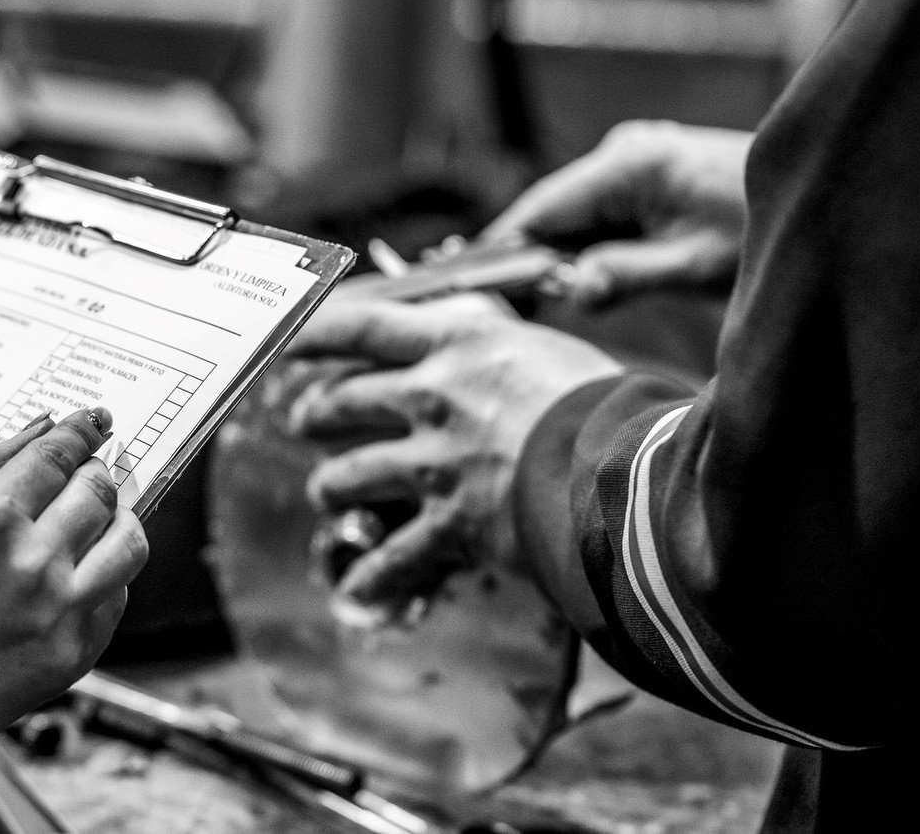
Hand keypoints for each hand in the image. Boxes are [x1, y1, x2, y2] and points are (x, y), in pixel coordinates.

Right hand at [0, 408, 147, 733]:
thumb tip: (45, 429)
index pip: (56, 456)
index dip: (79, 433)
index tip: (92, 423)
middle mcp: (31, 563)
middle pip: (96, 491)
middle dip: (94, 473)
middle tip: (87, 472)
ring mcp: (60, 610)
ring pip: (128, 540)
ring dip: (117, 519)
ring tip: (99, 518)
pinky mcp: (78, 649)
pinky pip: (116, 594)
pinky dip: (103, 575)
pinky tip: (77, 574)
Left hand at [288, 295, 619, 619]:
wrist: (630, 471)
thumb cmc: (611, 405)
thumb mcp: (549, 349)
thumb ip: (501, 350)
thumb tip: (484, 348)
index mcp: (460, 346)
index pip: (367, 328)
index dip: (319, 333)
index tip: (288, 341)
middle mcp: (434, 399)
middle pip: (344, 402)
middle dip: (314, 413)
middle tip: (302, 419)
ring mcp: (435, 463)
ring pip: (349, 475)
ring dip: (329, 487)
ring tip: (325, 494)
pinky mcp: (451, 523)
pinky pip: (395, 557)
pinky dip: (374, 578)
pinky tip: (357, 591)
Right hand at [483, 120, 751, 305]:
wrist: (825, 194)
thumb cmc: (767, 229)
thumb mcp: (697, 265)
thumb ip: (626, 275)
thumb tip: (570, 290)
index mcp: (630, 163)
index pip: (541, 208)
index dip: (500, 248)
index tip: (463, 282)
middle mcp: (623, 150)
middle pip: (550, 210)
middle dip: (523, 256)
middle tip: (485, 302)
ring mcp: (634, 158)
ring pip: (571, 213)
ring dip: (553, 254)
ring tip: (519, 297)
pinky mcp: (645, 174)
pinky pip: (595, 212)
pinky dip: (581, 244)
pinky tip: (566, 276)